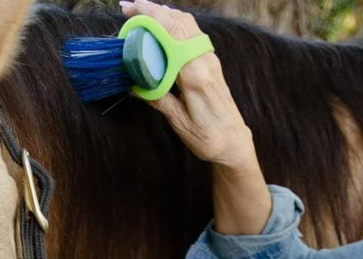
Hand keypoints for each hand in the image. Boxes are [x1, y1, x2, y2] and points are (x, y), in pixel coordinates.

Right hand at [119, 0, 256, 169]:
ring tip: (141, 12)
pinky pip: (192, 33)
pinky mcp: (211, 62)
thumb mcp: (178, 122)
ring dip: (164, 13)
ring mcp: (210, 59)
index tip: (130, 12)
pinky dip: (175, 23)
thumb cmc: (207, 137)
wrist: (233, 142)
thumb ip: (157, 99)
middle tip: (128, 8)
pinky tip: (162, 26)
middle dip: (153, 10)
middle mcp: (205, 61)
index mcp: (195, 75)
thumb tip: (133, 85)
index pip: (171, 34)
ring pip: (188, 23)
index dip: (150, 18)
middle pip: (179, 21)